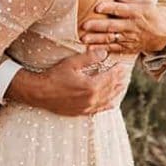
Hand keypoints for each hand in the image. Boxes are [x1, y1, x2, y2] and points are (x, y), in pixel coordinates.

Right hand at [8, 51, 129, 115]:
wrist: (40, 93)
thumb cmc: (54, 76)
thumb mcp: (71, 63)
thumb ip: (89, 58)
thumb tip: (104, 53)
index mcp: (91, 86)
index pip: (110, 77)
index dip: (117, 71)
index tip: (122, 65)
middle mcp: (92, 99)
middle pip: (110, 89)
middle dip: (119, 81)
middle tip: (125, 75)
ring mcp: (87, 107)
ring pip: (107, 100)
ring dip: (116, 93)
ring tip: (122, 87)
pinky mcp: (81, 112)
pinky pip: (99, 110)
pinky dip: (107, 105)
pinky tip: (112, 103)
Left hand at [78, 0, 165, 56]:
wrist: (162, 35)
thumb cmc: (151, 15)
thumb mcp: (146, 2)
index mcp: (137, 13)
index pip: (121, 10)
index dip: (109, 8)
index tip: (97, 7)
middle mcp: (132, 26)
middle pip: (113, 26)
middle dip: (98, 26)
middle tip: (84, 25)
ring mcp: (129, 39)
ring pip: (111, 39)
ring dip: (96, 39)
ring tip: (83, 38)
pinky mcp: (127, 47)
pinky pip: (113, 48)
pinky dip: (101, 49)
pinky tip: (89, 48)